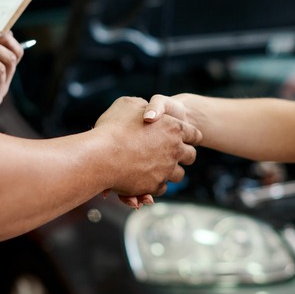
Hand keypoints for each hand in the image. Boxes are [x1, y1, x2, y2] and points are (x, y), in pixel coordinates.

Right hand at [114, 94, 191, 208]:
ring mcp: (166, 170)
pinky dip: (155, 185)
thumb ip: (143, 107)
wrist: (100, 156)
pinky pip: (161, 189)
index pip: (194, 134)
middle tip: (170, 153)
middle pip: (191, 156)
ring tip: (155, 168)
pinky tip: (143, 178)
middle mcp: (174, 150)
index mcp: (174, 128)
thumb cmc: (112, 128)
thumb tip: (147, 111)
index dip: (189, 135)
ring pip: (178, 175)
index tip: (184, 138)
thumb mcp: (128, 104)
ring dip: (170, 172)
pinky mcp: (154, 186)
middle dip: (182, 155)